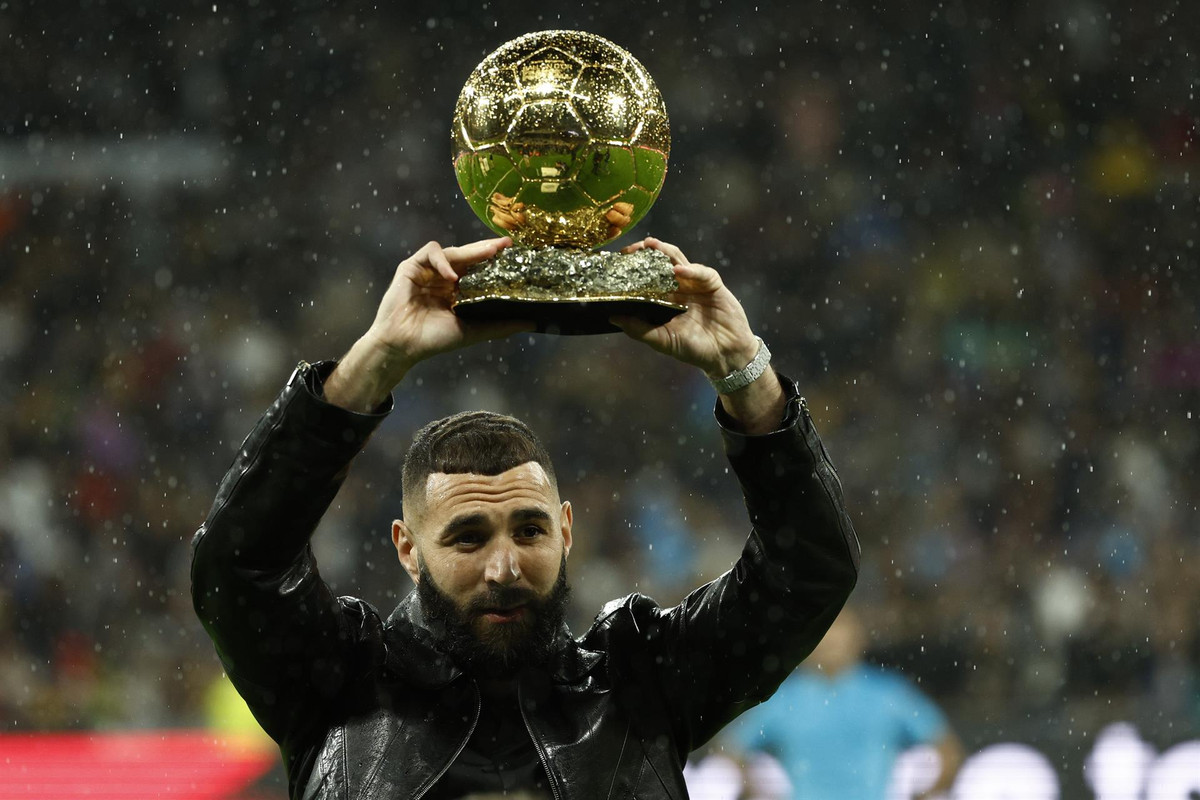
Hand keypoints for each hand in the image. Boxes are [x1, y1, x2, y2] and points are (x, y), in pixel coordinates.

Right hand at [324, 238, 531, 411]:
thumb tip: (531, 323)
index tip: (515, 253)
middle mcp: (444, 277)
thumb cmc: (434, 340)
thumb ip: (499, 326)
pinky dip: (443, 261)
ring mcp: (428, 270)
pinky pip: (430, 253)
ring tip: (489, 253)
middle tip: (506, 244)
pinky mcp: (411, 266)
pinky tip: (452, 276)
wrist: (403, 345)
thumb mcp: (472, 331)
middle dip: (488, 248)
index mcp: (458, 290)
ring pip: (453, 251)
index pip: (480, 268)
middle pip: (469, 256)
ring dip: (471, 251)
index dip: (495, 260)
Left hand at [610, 238, 785, 432]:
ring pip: (679, 261)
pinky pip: (702, 273)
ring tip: (652, 245)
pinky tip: (679, 270)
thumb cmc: (694, 349)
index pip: (646, 277)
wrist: (725, 356)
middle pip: (661, 263)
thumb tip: (612, 318)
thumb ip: (639, 330)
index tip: (618, 261)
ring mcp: (695, 284)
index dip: (633, 268)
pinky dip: (691, 270)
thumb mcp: (663, 341)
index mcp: (664, 299)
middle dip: (647, 253)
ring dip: (666, 252)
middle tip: (632, 248)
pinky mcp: (713, 284)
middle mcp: (678, 288)